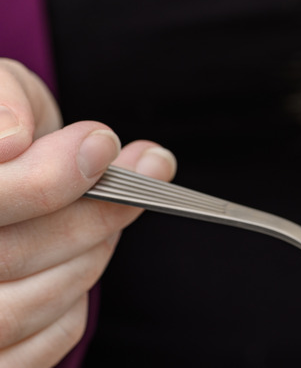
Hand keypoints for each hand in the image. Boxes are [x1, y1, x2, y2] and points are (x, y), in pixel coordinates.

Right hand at [0, 59, 176, 366]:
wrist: (0, 167)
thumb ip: (2, 100)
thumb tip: (12, 139)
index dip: (45, 180)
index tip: (101, 143)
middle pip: (7, 258)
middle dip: (90, 214)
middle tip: (143, 172)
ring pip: (23, 308)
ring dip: (89, 254)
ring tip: (114, 209)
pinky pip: (39, 343)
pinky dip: (72, 301)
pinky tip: (74, 259)